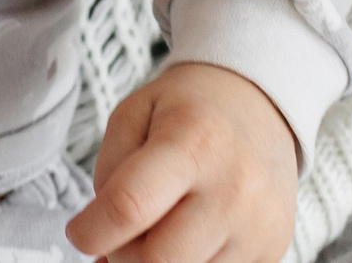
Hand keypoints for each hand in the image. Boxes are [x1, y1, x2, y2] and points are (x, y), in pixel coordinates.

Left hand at [67, 63, 298, 262]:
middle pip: (159, 260)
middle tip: (120, 232)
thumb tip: (102, 243)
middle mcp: (234, 188)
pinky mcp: (272, 250)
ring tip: (155, 230)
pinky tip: (182, 240)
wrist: (259, 104)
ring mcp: (259, 225)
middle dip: (124, 255)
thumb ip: (108, 174)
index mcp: (193, 142)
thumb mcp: (133, 114)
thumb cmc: (190, 109)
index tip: (79, 232)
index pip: (130, 205)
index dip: (92, 230)